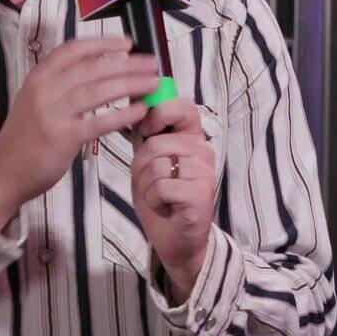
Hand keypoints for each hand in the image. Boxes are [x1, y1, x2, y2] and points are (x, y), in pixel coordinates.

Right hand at [0, 37, 157, 228]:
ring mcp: (52, 113)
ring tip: (153, 82)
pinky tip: (140, 111)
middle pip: (92, 68)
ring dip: (130, 84)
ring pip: (99, 91)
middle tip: (152, 62)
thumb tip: (105, 69)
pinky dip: (122, 114)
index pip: (73, 50)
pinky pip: (99, 122)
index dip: (102, 43)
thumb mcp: (36, 100)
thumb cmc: (26, 136)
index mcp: (38, 77)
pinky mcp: (63, 137)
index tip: (127, 42)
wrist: (3, 172)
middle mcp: (44, 90)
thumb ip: (62, 84)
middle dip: (127, 63)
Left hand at [129, 97, 218, 303]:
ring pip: (157, 165)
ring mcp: (205, 172)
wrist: (176, 240)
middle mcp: (203, 151)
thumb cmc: (161, 197)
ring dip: (146, 186)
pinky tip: (165, 208)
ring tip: (159, 196)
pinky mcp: (201, 194)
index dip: (159, 113)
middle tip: (151, 181)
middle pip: (157, 143)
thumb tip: (131, 96)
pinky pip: (161, 187)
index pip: (182, 106)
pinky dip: (154, 201)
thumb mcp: (147, 161)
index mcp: (191, 138)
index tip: (147, 130)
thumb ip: (144, 133)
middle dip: (141, 165)